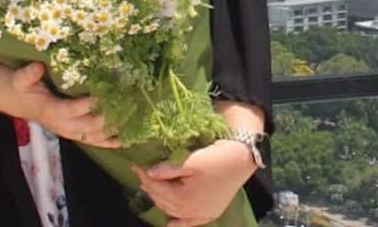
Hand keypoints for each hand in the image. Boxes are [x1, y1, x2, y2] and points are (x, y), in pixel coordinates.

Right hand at [6, 62, 119, 147]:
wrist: (20, 102)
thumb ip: (28, 75)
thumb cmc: (23, 88)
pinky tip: (125, 139)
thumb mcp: (20, 79)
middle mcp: (63, 125)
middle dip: (109, 116)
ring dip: (114, 128)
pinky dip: (110, 142)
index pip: (73, 109)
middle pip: (89, 125)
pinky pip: (94, 142)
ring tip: (132, 116)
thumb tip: (38, 67)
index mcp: (51, 111)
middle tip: (128, 103)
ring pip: (95, 136)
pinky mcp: (75, 134)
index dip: (89, 104)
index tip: (105, 95)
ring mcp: (70, 131)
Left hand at [132, 140, 256, 226]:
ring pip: (173, 211)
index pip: (157, 188)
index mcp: (184, 198)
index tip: (135, 166)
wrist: (242, 160)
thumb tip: (149, 173)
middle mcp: (191, 211)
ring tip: (152, 187)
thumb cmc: (217, 158)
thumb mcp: (191, 160)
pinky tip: (170, 223)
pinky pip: (189, 223)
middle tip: (142, 174)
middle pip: (163, 201)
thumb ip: (168, 169)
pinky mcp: (210, 213)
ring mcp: (201, 214)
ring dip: (161, 200)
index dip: (145, 177)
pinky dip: (178, 223)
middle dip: (151, 187)